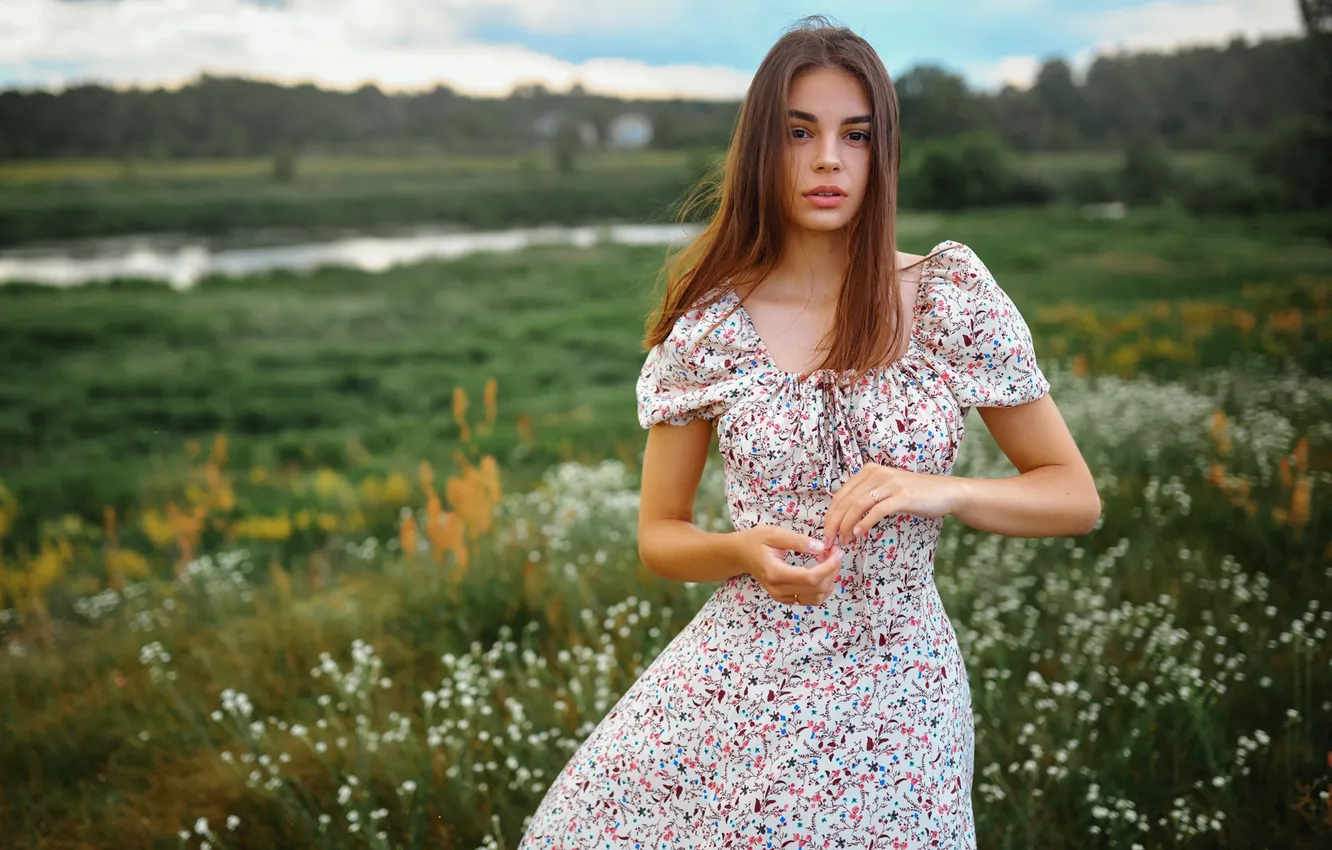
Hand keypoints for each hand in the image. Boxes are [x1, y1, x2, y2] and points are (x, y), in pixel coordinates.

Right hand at [735, 524, 844, 606]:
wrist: (740, 554)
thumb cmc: (756, 540)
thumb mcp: (775, 533)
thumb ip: (798, 541)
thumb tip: (821, 548)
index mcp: (776, 573)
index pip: (811, 578)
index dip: (829, 567)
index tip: (837, 552)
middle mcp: (779, 589)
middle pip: (817, 589)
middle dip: (832, 572)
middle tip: (834, 553)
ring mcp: (781, 596)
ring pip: (816, 598)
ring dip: (829, 581)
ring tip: (829, 562)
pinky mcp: (784, 598)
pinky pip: (810, 600)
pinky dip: (821, 588)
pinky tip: (820, 572)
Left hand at [823, 464, 964, 546]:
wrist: (945, 492)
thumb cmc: (914, 494)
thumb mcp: (886, 490)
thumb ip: (867, 497)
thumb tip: (844, 519)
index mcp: (869, 471)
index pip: (840, 494)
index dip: (830, 515)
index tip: (826, 533)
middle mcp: (877, 473)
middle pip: (846, 500)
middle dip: (833, 523)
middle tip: (829, 542)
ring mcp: (890, 483)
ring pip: (858, 505)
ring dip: (846, 525)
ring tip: (843, 540)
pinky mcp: (902, 495)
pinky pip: (877, 510)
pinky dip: (865, 523)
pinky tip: (859, 533)